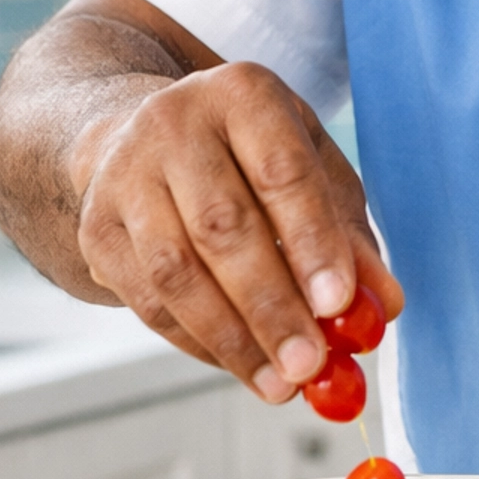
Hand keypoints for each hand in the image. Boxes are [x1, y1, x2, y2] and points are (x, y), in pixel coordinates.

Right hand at [70, 61, 401, 400]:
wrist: (146, 137)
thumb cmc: (250, 156)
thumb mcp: (311, 168)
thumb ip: (348, 234)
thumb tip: (381, 305)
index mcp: (242, 94)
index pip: (280, 172)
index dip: (311, 241)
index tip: (338, 304)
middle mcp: (173, 124)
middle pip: (222, 226)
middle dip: (271, 304)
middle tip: (310, 363)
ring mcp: (124, 175)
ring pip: (176, 271)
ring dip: (232, 338)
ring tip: (280, 383)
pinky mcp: (96, 229)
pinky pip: (147, 300)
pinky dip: (199, 343)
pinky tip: (241, 366)